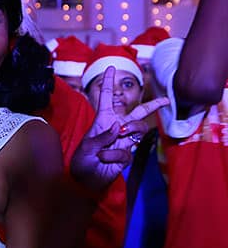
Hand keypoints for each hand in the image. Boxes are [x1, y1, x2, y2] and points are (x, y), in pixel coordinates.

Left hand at [71, 66, 168, 190]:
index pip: (106, 98)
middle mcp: (115, 127)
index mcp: (102, 120)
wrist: (85, 180)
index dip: (108, 83)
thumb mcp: (86, 147)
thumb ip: (102, 137)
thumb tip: (119, 126)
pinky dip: (115, 156)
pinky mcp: (127, 154)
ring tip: (111, 144)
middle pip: (138, 113)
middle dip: (153, 106)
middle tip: (166, 100)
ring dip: (127, 134)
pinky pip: (127, 152)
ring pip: (138, 129)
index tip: (111, 67)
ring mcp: (123, 141)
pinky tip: (105, 160)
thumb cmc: (81, 161)